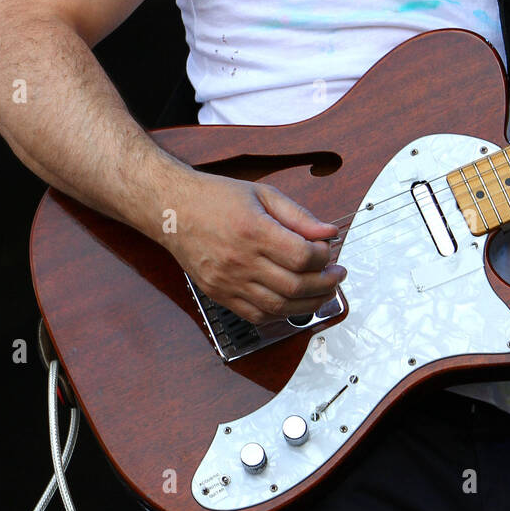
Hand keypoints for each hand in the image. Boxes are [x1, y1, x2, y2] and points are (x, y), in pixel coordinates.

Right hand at [157, 170, 344, 324]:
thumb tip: (328, 233)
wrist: (172, 210)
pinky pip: (256, 316)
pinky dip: (280, 314)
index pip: (301, 256)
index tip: (329, 251)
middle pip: (295, 286)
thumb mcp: (263, 194)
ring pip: (279, 307)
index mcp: (253, 231)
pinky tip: (293, 303)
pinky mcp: (219, 295)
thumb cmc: (216, 198)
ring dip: (309, 304)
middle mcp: (240, 261)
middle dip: (325, 284)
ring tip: (322, 292)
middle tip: (336, 275)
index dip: (323, 257)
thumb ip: (299, 216)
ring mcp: (228, 282)